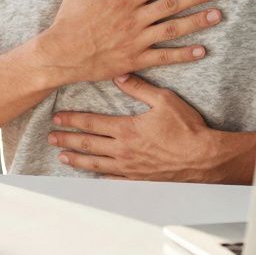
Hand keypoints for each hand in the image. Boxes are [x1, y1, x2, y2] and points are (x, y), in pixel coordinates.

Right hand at [36, 0, 225, 84]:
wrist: (59, 55)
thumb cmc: (68, 21)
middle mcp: (134, 19)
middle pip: (172, 4)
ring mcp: (136, 41)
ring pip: (173, 29)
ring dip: (197, 21)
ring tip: (218, 14)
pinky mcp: (135, 60)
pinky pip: (164, 57)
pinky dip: (184, 54)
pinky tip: (202, 50)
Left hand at [49, 74, 255, 182]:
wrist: (204, 157)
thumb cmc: (187, 128)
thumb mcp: (164, 100)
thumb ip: (139, 88)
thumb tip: (120, 75)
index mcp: (126, 129)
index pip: (91, 123)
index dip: (72, 120)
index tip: (58, 118)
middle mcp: (123, 150)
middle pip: (88, 144)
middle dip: (67, 140)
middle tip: (51, 138)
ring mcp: (129, 167)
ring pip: (96, 164)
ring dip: (77, 160)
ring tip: (63, 157)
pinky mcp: (139, 179)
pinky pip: (113, 179)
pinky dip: (99, 177)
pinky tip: (92, 175)